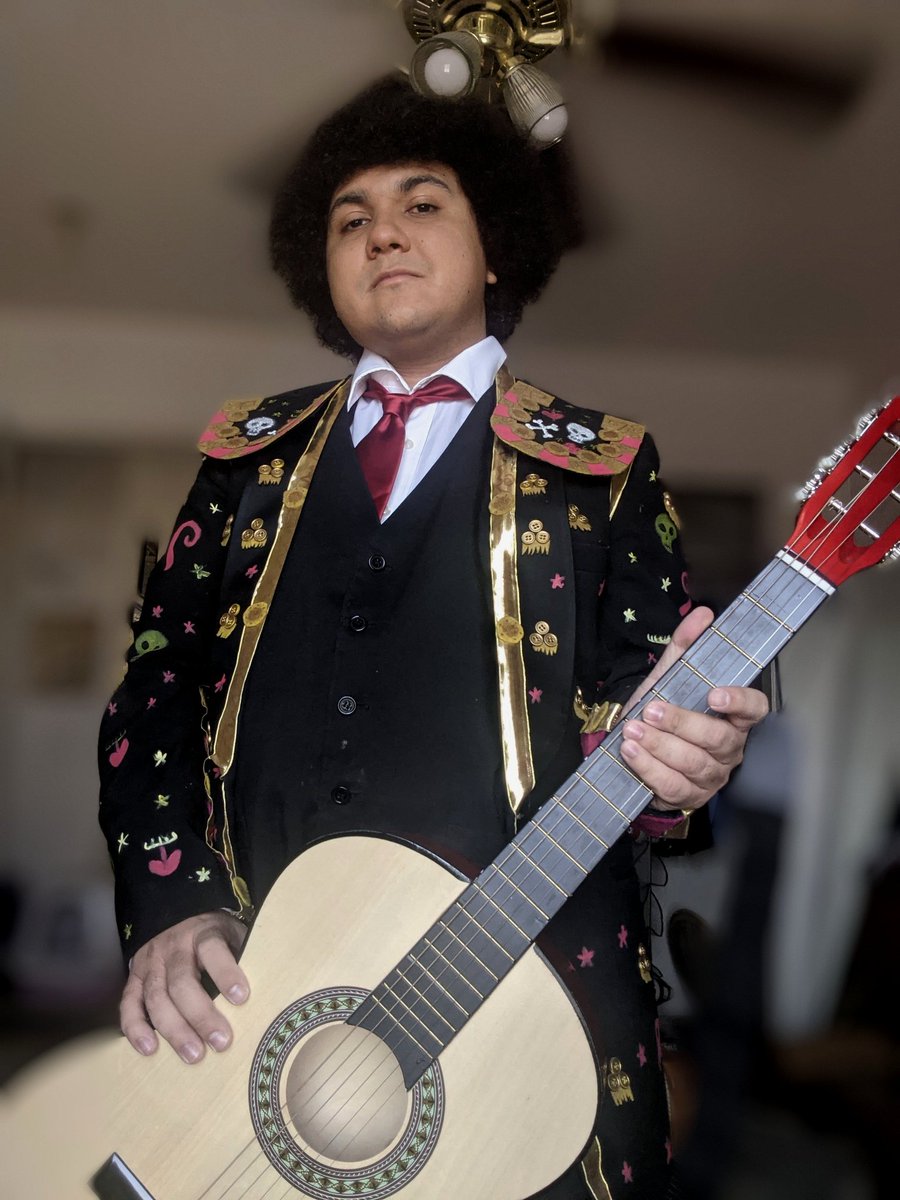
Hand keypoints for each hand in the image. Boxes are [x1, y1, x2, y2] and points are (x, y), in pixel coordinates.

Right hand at [120, 911, 248, 1063]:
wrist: (179, 915)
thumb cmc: (217, 934)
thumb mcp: (234, 933)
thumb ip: (244, 956)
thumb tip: (268, 992)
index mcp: (203, 933)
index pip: (213, 950)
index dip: (226, 973)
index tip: (242, 998)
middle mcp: (173, 947)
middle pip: (182, 982)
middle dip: (201, 1015)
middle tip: (221, 1042)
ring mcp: (151, 963)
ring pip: (157, 998)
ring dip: (174, 1030)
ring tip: (194, 1055)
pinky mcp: (135, 977)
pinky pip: (129, 1004)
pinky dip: (135, 1028)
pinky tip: (149, 1049)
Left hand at [619, 607, 768, 812]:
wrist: (638, 747)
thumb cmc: (664, 711)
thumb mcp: (672, 677)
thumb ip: (686, 647)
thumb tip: (701, 615)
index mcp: (733, 717)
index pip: (754, 709)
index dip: (740, 701)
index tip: (715, 693)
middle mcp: (729, 748)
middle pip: (717, 738)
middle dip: (682, 723)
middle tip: (652, 709)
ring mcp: (711, 775)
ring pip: (694, 763)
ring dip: (660, 745)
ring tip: (633, 729)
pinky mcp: (688, 796)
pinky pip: (672, 785)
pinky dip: (649, 768)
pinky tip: (630, 751)